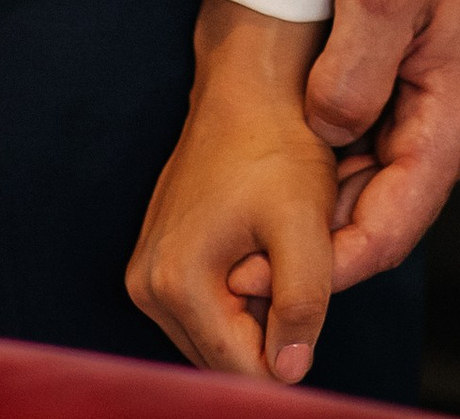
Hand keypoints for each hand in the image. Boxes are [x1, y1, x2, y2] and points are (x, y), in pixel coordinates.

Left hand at [129, 0, 459, 383]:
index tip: (257, 277)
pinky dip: (344, 153)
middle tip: (237, 252)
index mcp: (453, 121)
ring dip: (327, 196)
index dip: (322, 268)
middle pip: (384, 213)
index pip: (388, 233)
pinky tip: (297, 145)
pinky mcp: (441, 80)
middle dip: (315, 240)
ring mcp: (453, 105)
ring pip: (384, 177)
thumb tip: (326, 132)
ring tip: (253, 206)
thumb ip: (352, 76)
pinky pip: (391, 137)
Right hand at [129, 0, 339, 384]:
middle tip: (298, 268)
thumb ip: (301, 303)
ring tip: (281, 255)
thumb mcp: (305, 223)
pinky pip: (205, 307)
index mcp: (179, 282)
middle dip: (268, 331)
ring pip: (216, 335)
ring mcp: (146, 273)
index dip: (287, 359)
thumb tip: (291, 372)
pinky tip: (262, 251)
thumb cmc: (279, 145)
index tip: (312, 318)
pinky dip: (239, 294)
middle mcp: (148, 285)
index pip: (239, 370)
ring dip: (255, 313)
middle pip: (223, 358)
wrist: (251, 87)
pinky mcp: (157, 259)